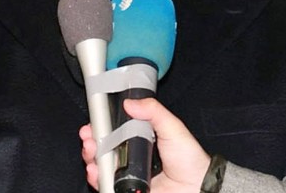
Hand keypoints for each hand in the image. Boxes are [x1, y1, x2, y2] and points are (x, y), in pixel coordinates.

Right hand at [80, 97, 210, 192]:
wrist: (197, 188)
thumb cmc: (189, 161)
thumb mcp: (172, 128)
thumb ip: (153, 111)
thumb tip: (130, 102)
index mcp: (141, 142)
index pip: (115, 132)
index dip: (102, 127)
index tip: (93, 122)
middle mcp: (132, 159)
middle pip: (104, 149)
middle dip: (92, 140)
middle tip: (88, 135)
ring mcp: (128, 177)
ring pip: (101, 167)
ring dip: (91, 157)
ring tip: (90, 151)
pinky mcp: (126, 191)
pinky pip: (106, 186)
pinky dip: (97, 179)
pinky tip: (96, 171)